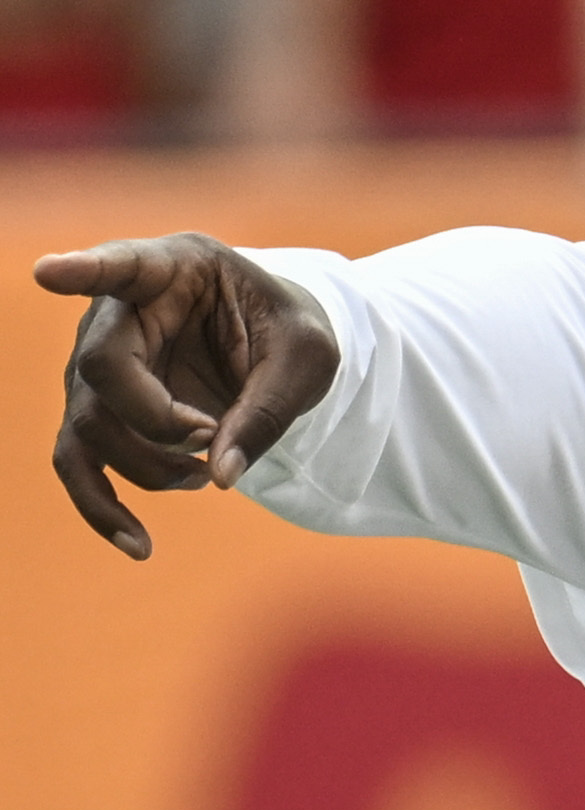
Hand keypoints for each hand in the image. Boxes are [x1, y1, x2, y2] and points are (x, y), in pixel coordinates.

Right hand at [33, 233, 339, 559]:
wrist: (277, 346)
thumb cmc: (291, 332)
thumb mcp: (308, 359)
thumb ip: (269, 409)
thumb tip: (221, 476)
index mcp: (177, 267)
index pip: (122, 264)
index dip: (84, 269)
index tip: (50, 272)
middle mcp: (122, 311)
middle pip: (100, 368)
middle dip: (156, 418)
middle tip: (211, 434)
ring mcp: (100, 364)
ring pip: (89, 424)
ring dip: (147, 464)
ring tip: (205, 477)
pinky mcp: (101, 411)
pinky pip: (79, 463)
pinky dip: (103, 507)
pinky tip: (139, 545)